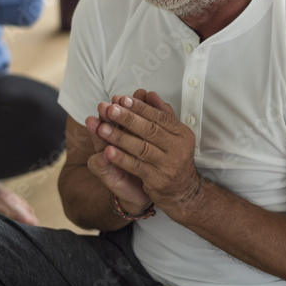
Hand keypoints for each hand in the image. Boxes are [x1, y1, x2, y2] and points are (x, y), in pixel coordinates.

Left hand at [90, 89, 201, 215]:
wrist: (183, 191)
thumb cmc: (174, 157)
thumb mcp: (174, 135)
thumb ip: (163, 114)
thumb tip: (150, 94)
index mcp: (181, 133)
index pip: (159, 116)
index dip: (140, 107)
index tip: (122, 99)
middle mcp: (177, 148)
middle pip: (150, 130)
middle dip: (128, 119)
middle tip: (110, 109)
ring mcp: (167, 164)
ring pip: (141, 148)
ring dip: (120, 137)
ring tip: (102, 128)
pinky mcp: (157, 180)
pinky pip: (137, 166)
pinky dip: (121, 158)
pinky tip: (107, 151)